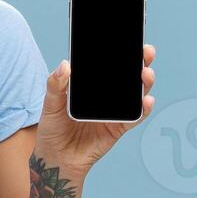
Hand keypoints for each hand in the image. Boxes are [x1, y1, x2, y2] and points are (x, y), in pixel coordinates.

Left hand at [35, 44, 154, 174]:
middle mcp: (106, 95)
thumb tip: (65, 65)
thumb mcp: (50, 104)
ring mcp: (114, 111)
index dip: (122, 51)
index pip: (109, 64)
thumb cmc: (52, 129)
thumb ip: (55, 85)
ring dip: (144, 82)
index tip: (130, 38)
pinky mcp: (118, 128)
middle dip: (140, 61)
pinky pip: (134, 117)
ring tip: (146, 74)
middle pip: (128, 75)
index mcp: (91, 85)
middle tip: (146, 51)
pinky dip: (143, 110)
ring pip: (136, 93)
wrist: (56, 158)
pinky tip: (146, 101)